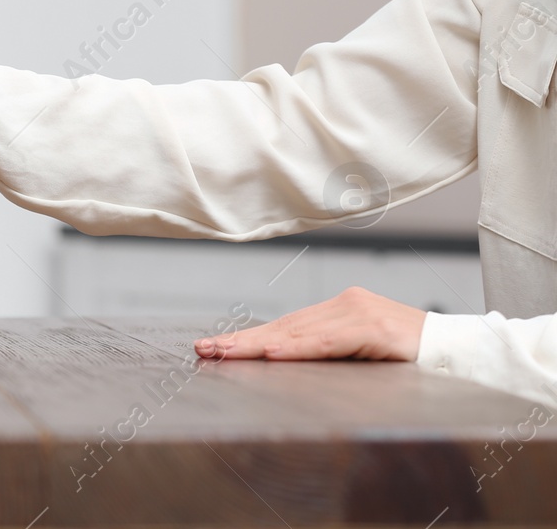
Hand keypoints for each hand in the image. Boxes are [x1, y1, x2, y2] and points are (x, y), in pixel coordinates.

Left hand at [194, 286, 424, 361]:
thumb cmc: (412, 359)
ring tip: (225, 354)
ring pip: (298, 334)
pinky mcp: (375, 328)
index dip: (248, 339)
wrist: (463, 351)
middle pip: (283, 327)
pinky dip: (299, 349)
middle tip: (204, 350)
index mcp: (340, 309)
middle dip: (241, 342)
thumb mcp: (362, 356)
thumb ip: (329, 354)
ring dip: (257, 346)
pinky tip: (273, 354)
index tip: (215, 348)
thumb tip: (283, 365)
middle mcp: (345, 304)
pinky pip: (328, 342)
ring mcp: (359, 312)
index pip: (284, 327)